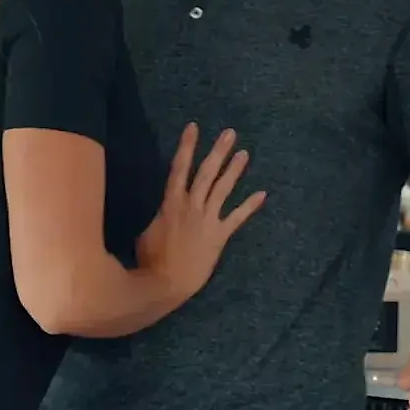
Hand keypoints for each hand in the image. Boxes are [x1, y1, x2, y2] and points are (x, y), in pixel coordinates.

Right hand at [137, 124, 266, 301]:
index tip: (194, 128)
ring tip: (244, 153)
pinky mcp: (220, 235)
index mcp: (171, 203)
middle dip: (217, 151)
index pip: (179, 168)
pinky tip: (262, 194)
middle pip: (206, 173)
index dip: (186, 146)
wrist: (167, 282)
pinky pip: (237, 218)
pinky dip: (249, 206)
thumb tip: (164, 212)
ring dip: (234, 170)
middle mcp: (192, 206)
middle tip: (230, 133)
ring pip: (223, 189)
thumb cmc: (150, 259)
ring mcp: (208, 219)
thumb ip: (160, 217)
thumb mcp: (147, 231)